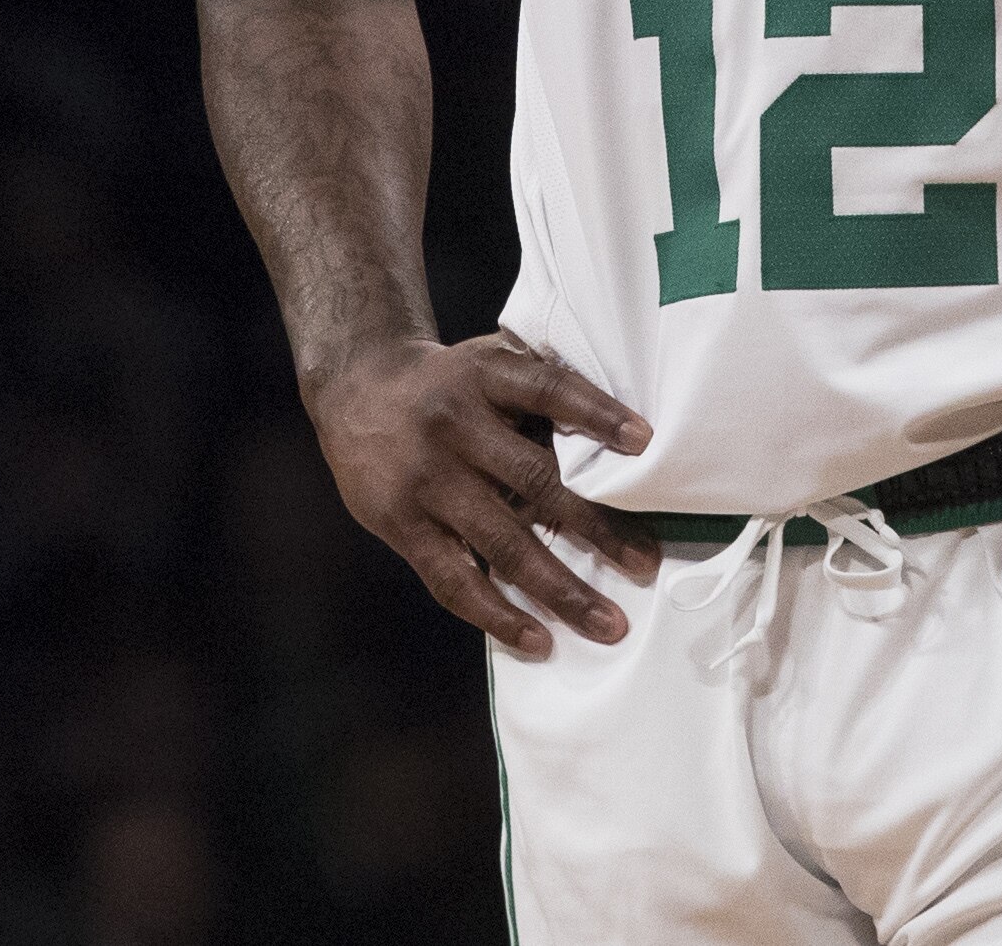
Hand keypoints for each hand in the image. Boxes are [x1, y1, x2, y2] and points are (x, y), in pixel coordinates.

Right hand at [303, 331, 660, 655]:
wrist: (356, 387)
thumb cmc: (447, 382)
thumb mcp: (487, 362)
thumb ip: (539, 390)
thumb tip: (622, 436)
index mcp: (484, 375)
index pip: (546, 389)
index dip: (595, 412)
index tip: (644, 440)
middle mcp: (454, 426)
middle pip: (535, 479)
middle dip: (597, 526)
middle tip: (646, 561)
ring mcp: (427, 480)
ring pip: (503, 541)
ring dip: (561, 587)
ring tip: (608, 623)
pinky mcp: (402, 524)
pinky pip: (455, 580)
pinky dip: (498, 614)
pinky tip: (537, 639)